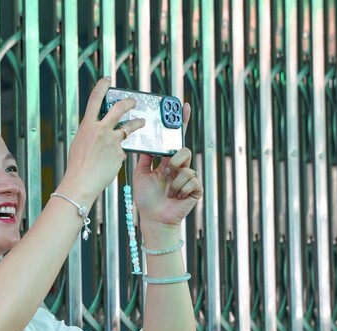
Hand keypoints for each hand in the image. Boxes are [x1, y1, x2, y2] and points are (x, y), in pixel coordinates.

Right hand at [57, 78, 145, 205]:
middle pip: (118, 109)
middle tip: (134, 101)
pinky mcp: (119, 153)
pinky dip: (120, 154)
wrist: (81, 182)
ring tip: (142, 122)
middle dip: (128, 102)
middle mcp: (100, 130)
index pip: (94, 100)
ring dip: (137, 123)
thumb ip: (90, 134)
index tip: (107, 80)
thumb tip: (99, 131)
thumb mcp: (79, 144)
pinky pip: (122, 150)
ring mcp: (111, 141)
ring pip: (128, 127)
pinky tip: (114, 161)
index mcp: (87, 126)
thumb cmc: (77, 166)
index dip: (101, 87)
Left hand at [131, 103, 201, 229]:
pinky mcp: (196, 189)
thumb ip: (145, 157)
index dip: (181, 122)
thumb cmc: (146, 198)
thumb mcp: (141, 173)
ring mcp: (189, 177)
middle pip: (184, 151)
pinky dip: (181, 189)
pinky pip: (192, 180)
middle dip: (174, 161)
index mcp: (167, 161)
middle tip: (164, 173)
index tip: (182, 106)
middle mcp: (180, 166)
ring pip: (187, 167)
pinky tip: (176, 197)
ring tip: (168, 191)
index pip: (176, 139)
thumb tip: (145, 140)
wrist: (153, 218)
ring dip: (174, 180)